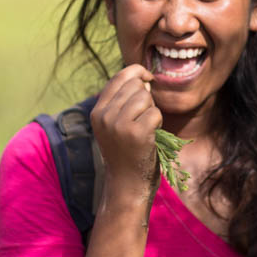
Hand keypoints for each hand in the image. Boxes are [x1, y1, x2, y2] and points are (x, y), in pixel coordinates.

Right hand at [89, 65, 161, 197]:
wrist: (126, 185)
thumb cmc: (126, 153)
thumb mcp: (114, 126)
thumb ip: (123, 101)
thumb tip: (144, 78)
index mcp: (97, 112)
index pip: (118, 78)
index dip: (137, 71)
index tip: (148, 77)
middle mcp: (105, 116)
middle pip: (135, 86)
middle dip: (146, 98)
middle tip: (143, 119)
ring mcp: (119, 125)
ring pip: (146, 97)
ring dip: (152, 111)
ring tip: (146, 128)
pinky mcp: (137, 133)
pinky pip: (155, 113)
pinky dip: (158, 123)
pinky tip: (151, 137)